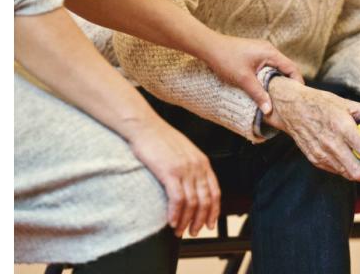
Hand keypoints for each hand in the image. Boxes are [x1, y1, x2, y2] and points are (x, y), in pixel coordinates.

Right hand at [125, 117, 220, 237]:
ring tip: (179, 231)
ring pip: (192, 203)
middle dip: (200, 220)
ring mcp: (184, 169)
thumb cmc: (159, 139)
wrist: (144, 126)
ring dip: (186, 221)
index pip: (215, 192)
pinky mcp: (169, 171)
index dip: (213, 211)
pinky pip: (177, 199)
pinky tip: (171, 222)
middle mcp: (197, 167)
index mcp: (203, 162)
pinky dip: (176, 214)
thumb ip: (191, 167)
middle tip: (193, 232)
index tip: (209, 224)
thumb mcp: (183, 152)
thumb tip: (191, 186)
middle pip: (205, 201)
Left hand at [203, 34, 303, 114]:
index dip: (297, 82)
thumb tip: (269, 110)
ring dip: (278, 81)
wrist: (208, 46)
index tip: (298, 97)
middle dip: (288, 83)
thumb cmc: (225, 59)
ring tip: (278, 96)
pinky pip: (267, 66)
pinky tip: (265, 87)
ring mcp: (261, 51)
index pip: (292, 68)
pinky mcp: (254, 54)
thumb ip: (258, 94)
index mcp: (270, 53)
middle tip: (289, 100)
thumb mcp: (243, 79)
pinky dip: (269, 77)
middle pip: (286, 68)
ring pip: (276, 68)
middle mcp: (268, 50)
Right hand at [263, 77, 359, 183]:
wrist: (291, 108)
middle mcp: (330, 143)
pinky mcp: (314, 159)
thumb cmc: (322, 103)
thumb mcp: (349, 103)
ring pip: (346, 174)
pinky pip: (335, 170)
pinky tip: (356, 165)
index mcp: (341, 127)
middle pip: (357, 171)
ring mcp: (320, 154)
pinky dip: (348, 170)